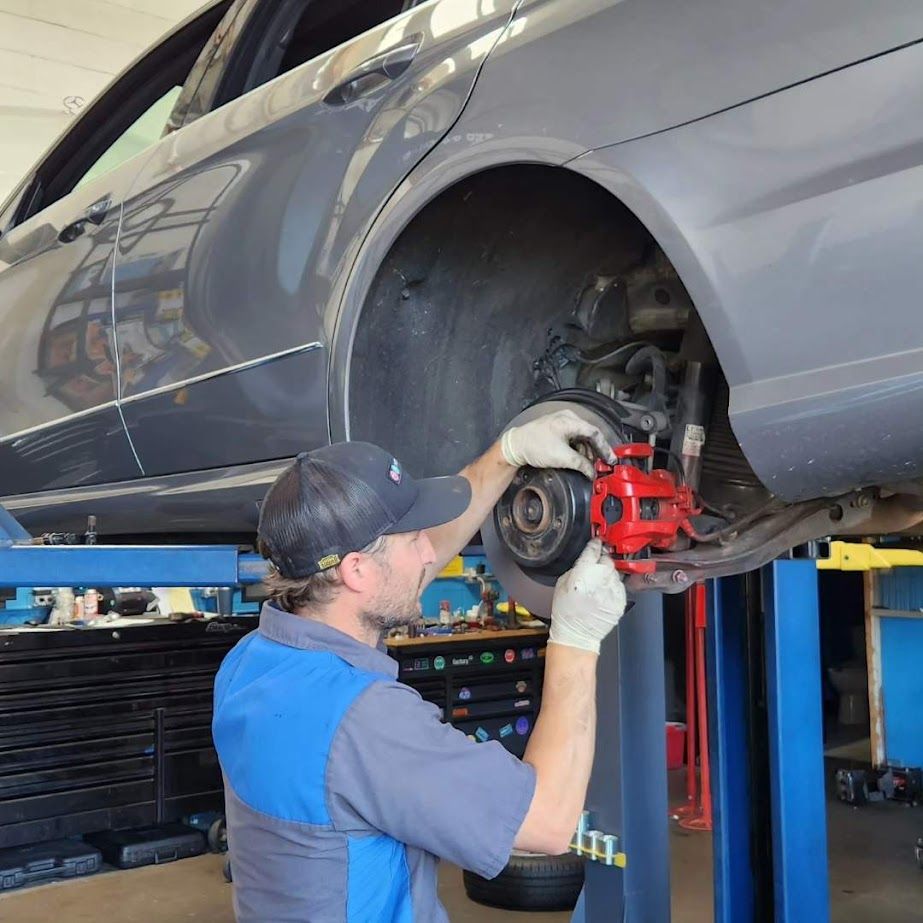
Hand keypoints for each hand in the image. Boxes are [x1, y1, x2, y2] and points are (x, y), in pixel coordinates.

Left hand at [500, 409, 615, 479]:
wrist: (515, 446)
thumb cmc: (534, 446)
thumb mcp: (562, 457)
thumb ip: (581, 464)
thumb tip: (592, 471)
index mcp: (570, 420)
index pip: (595, 433)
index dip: (605, 448)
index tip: (610, 459)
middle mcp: (567, 418)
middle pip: (589, 435)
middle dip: (596, 451)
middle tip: (601, 464)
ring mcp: (561, 423)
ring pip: (581, 438)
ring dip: (586, 452)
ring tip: (588, 465)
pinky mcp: (556, 430)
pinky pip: (573, 439)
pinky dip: (578, 449)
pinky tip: (578, 459)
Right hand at [549, 539, 626, 653]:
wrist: (576, 635)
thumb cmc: (566, 612)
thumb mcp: (562, 583)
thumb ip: (576, 567)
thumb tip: (587, 557)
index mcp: (582, 575)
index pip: (593, 550)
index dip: (594, 544)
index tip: (596, 542)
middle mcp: (599, 582)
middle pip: (607, 560)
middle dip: (601, 561)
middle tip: (594, 569)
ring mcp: (612, 592)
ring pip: (615, 572)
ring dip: (608, 575)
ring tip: (597, 586)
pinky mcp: (620, 602)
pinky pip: (620, 586)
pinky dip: (613, 587)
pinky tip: (603, 594)